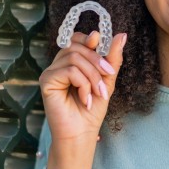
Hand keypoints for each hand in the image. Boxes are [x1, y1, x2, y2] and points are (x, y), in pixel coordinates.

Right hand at [40, 30, 125, 168]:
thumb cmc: (92, 110)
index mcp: (71, 62)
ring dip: (92, 76)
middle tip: (107, 77)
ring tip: (97, 94)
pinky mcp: (46, 81)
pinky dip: (83, 84)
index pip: (78, 39)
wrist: (81, 134)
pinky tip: (85, 99)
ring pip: (74, 58)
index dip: (91, 40)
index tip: (104, 49)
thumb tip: (122, 34)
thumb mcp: (107, 80)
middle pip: (77, 46)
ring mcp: (50, 72)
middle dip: (97, 61)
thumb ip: (112, 58)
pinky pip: (69, 71)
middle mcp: (58, 64)